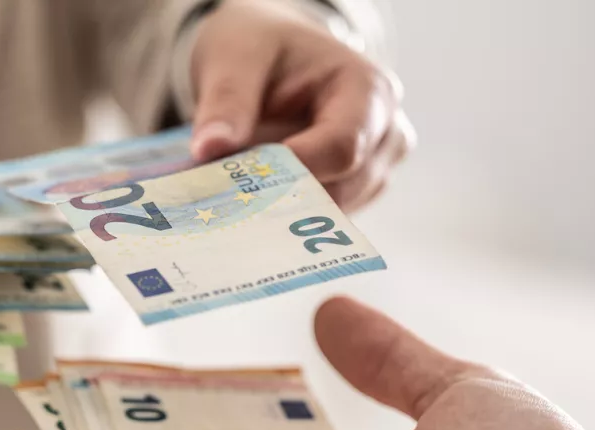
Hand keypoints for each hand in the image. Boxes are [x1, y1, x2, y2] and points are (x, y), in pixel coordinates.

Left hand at [189, 0, 414, 211]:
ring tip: (240, 190)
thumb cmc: (263, 47)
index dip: (294, 172)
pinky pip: (325, 217)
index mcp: (367, 88)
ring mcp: (375, 165)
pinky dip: (288, 213)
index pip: (342, 148)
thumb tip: (210, 148)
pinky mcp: (356, 189)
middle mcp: (384, 131)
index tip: (245, 182)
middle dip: (284, 195)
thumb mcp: (236, 57)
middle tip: (229, 198)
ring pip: (334, 211)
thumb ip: (227, 100)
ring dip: (284, 207)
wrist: (271, 52)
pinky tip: (255, 200)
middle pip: (341, 188)